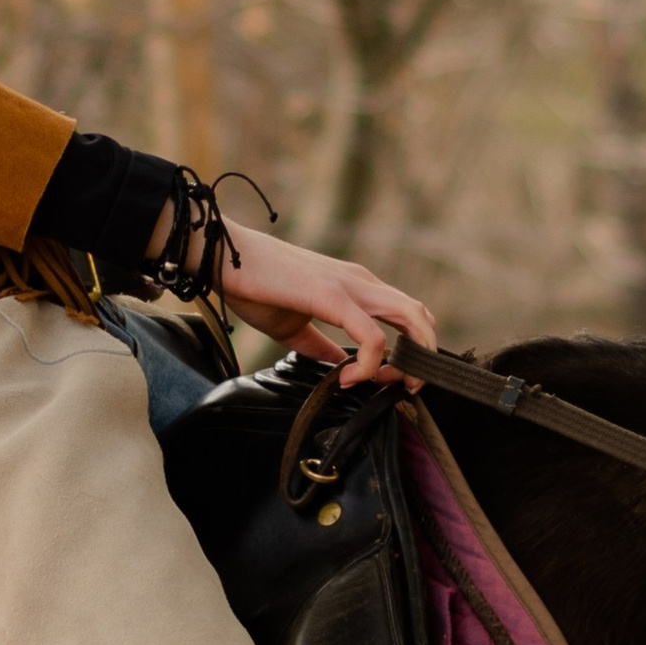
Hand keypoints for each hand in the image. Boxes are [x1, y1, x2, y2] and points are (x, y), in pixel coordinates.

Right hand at [216, 224, 436, 386]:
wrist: (223, 258)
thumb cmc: (254, 286)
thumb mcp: (295, 327)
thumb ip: (323, 347)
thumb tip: (341, 368)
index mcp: (355, 286)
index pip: (406, 316)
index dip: (407, 353)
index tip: (382, 380)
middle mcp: (361, 281)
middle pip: (421, 316)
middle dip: (422, 358)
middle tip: (401, 386)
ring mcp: (350, 285)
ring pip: (412, 317)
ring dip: (410, 358)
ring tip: (388, 382)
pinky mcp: (333, 295)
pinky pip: (372, 335)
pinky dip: (370, 363)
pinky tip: (350, 378)